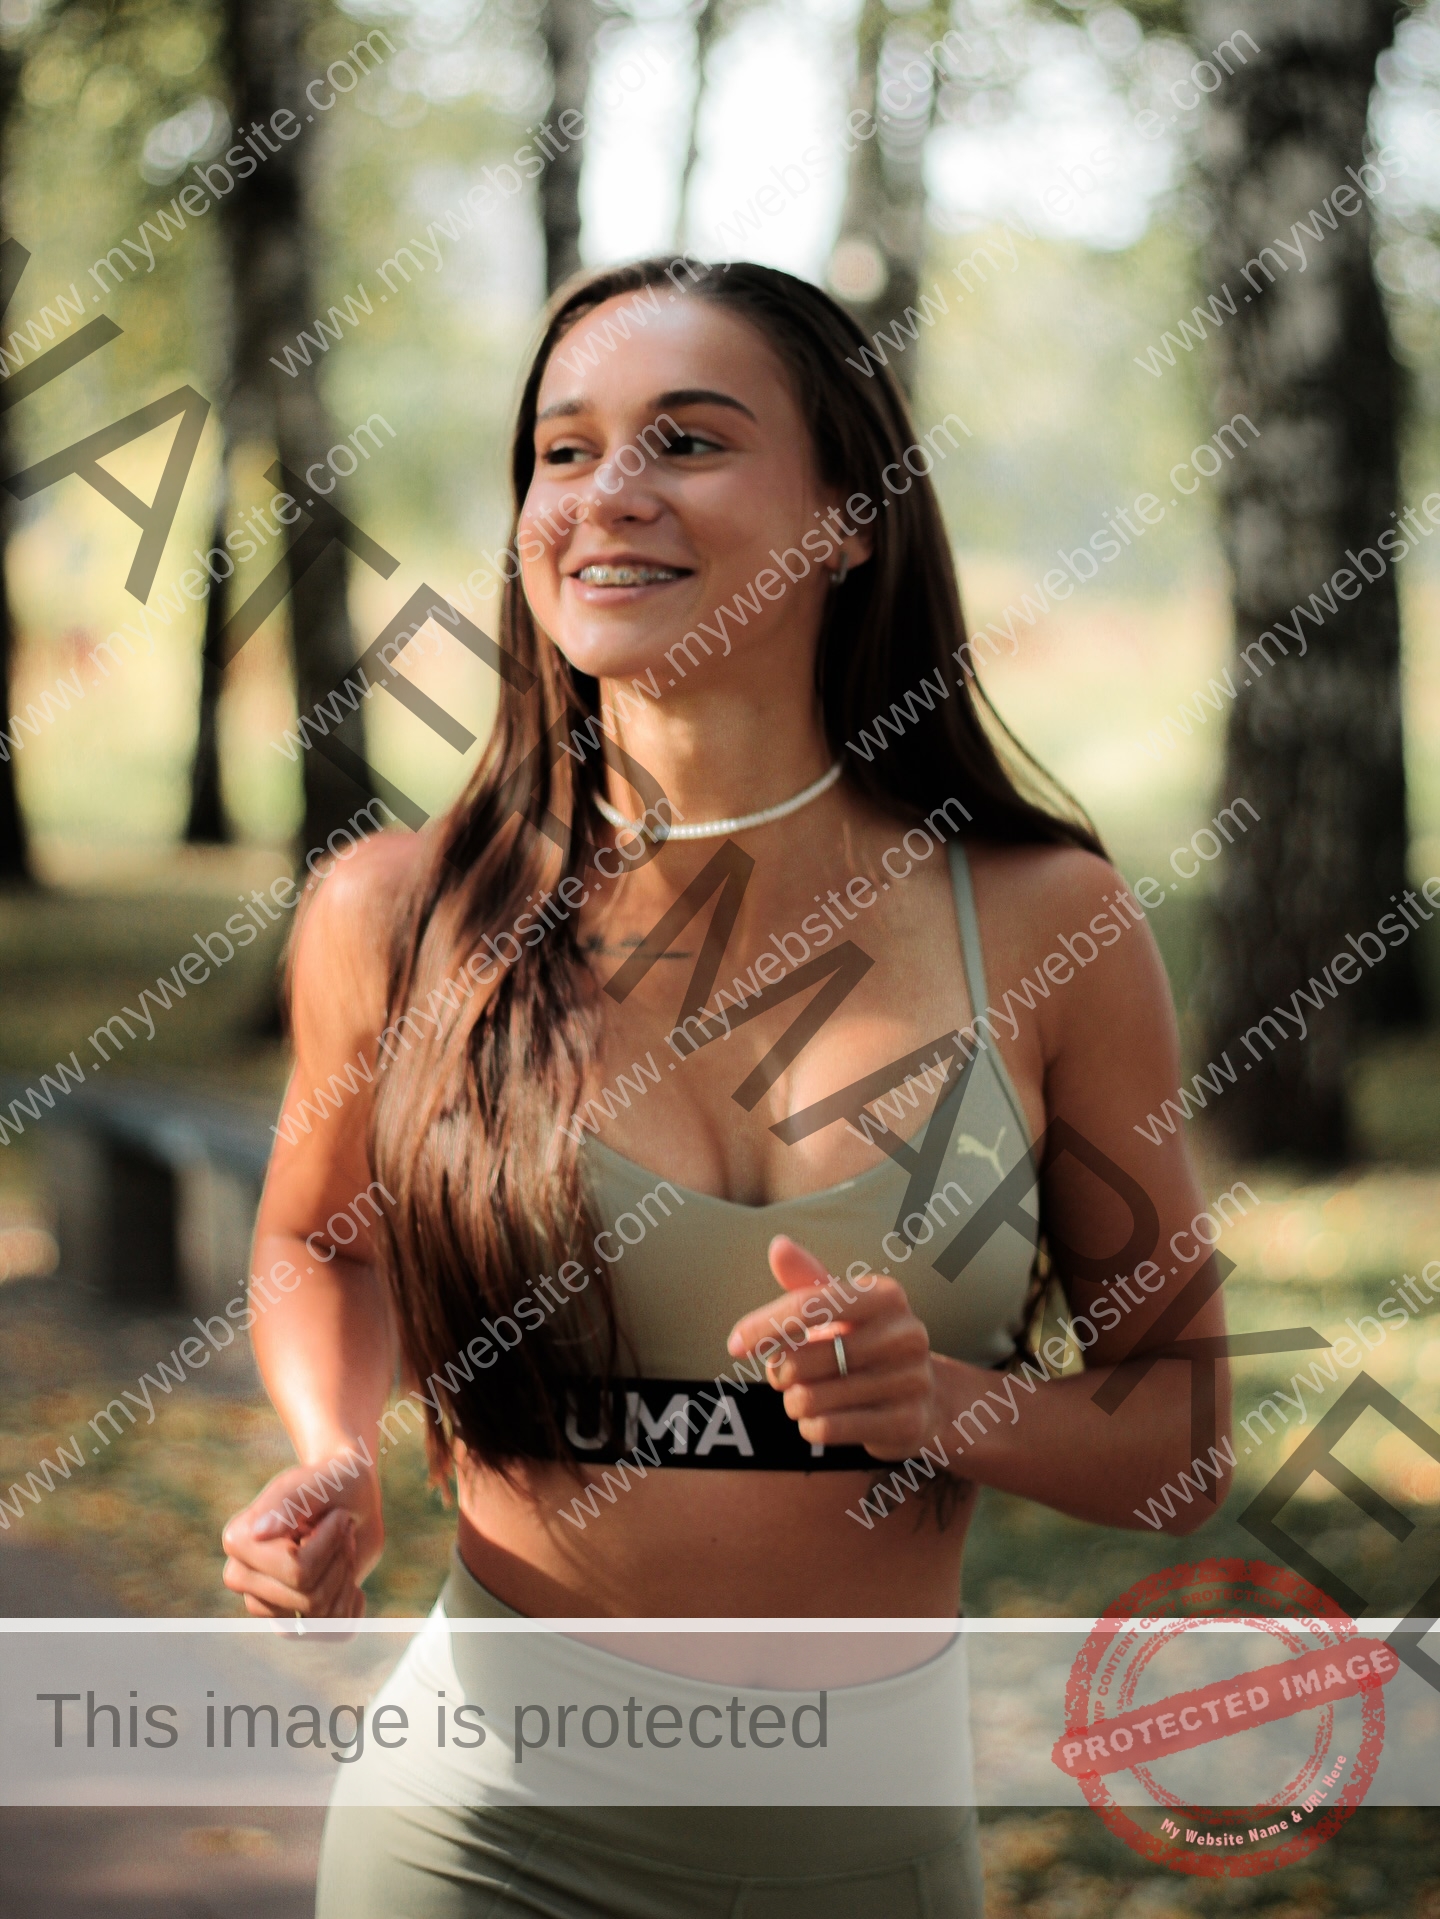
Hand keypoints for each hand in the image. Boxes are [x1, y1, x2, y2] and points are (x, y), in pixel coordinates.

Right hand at [221, 1449, 382, 1617]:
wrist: (351, 1500)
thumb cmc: (334, 1483)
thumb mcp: (320, 1481)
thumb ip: (289, 1501)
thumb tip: (258, 1533)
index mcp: (239, 1539)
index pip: (297, 1570)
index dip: (331, 1543)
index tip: (337, 1515)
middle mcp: (242, 1576)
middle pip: (311, 1599)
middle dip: (340, 1562)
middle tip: (342, 1530)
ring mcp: (263, 1603)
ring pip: (322, 1618)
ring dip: (346, 1579)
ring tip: (342, 1548)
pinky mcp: (288, 1621)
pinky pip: (331, 1632)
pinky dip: (352, 1606)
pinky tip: (350, 1581)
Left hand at [726, 1235, 941, 1461]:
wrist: (925, 1398)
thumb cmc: (866, 1342)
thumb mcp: (841, 1308)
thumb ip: (807, 1279)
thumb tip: (778, 1246)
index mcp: (885, 1296)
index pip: (809, 1306)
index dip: (764, 1325)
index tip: (734, 1345)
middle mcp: (905, 1334)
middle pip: (802, 1360)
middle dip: (779, 1373)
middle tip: (786, 1376)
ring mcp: (911, 1380)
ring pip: (811, 1399)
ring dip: (793, 1403)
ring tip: (805, 1398)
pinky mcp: (907, 1423)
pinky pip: (828, 1429)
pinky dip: (810, 1428)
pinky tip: (820, 1420)